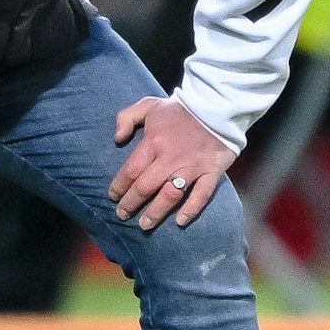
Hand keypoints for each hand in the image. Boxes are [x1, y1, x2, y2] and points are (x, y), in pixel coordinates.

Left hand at [108, 96, 236, 229]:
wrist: (217, 105)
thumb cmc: (179, 108)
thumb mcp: (148, 105)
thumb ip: (126, 118)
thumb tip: (117, 139)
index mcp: (153, 142)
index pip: (130, 171)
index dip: (118, 187)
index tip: (112, 197)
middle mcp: (170, 159)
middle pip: (145, 187)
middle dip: (130, 204)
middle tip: (122, 214)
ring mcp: (191, 168)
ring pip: (170, 196)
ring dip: (156, 213)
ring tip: (144, 225)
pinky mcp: (210, 172)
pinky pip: (201, 195)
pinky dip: (191, 210)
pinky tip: (180, 221)